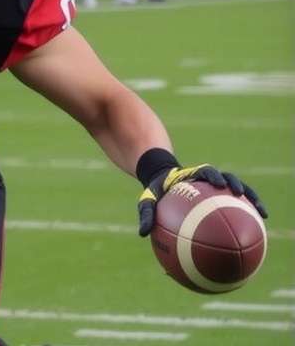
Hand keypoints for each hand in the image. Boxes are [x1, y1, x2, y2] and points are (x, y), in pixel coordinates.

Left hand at [137, 164, 267, 236]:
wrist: (163, 180)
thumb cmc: (157, 191)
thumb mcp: (148, 200)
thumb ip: (146, 213)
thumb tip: (142, 233)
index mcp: (190, 176)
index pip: (204, 171)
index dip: (212, 176)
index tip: (218, 184)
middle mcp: (206, 180)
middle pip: (226, 177)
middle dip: (235, 184)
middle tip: (241, 194)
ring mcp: (215, 187)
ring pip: (237, 190)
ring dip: (250, 198)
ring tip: (261, 213)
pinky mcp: (219, 196)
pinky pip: (234, 204)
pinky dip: (245, 213)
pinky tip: (254, 229)